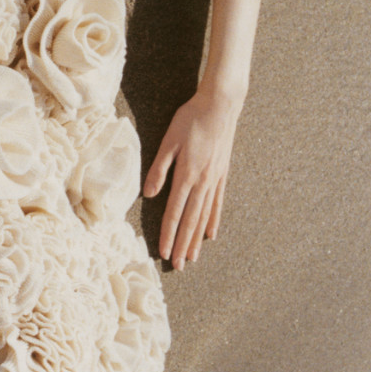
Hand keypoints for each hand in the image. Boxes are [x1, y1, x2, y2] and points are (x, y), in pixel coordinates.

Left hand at [141, 87, 239, 269]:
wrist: (220, 106)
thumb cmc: (190, 120)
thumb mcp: (168, 141)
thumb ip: (159, 169)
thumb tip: (148, 194)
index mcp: (187, 175)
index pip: (174, 212)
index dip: (168, 233)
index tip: (163, 252)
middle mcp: (203, 182)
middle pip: (191, 220)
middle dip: (182, 244)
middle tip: (177, 265)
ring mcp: (215, 180)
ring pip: (204, 216)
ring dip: (197, 238)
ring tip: (192, 258)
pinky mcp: (223, 174)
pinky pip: (218, 203)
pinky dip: (214, 220)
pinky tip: (211, 234)